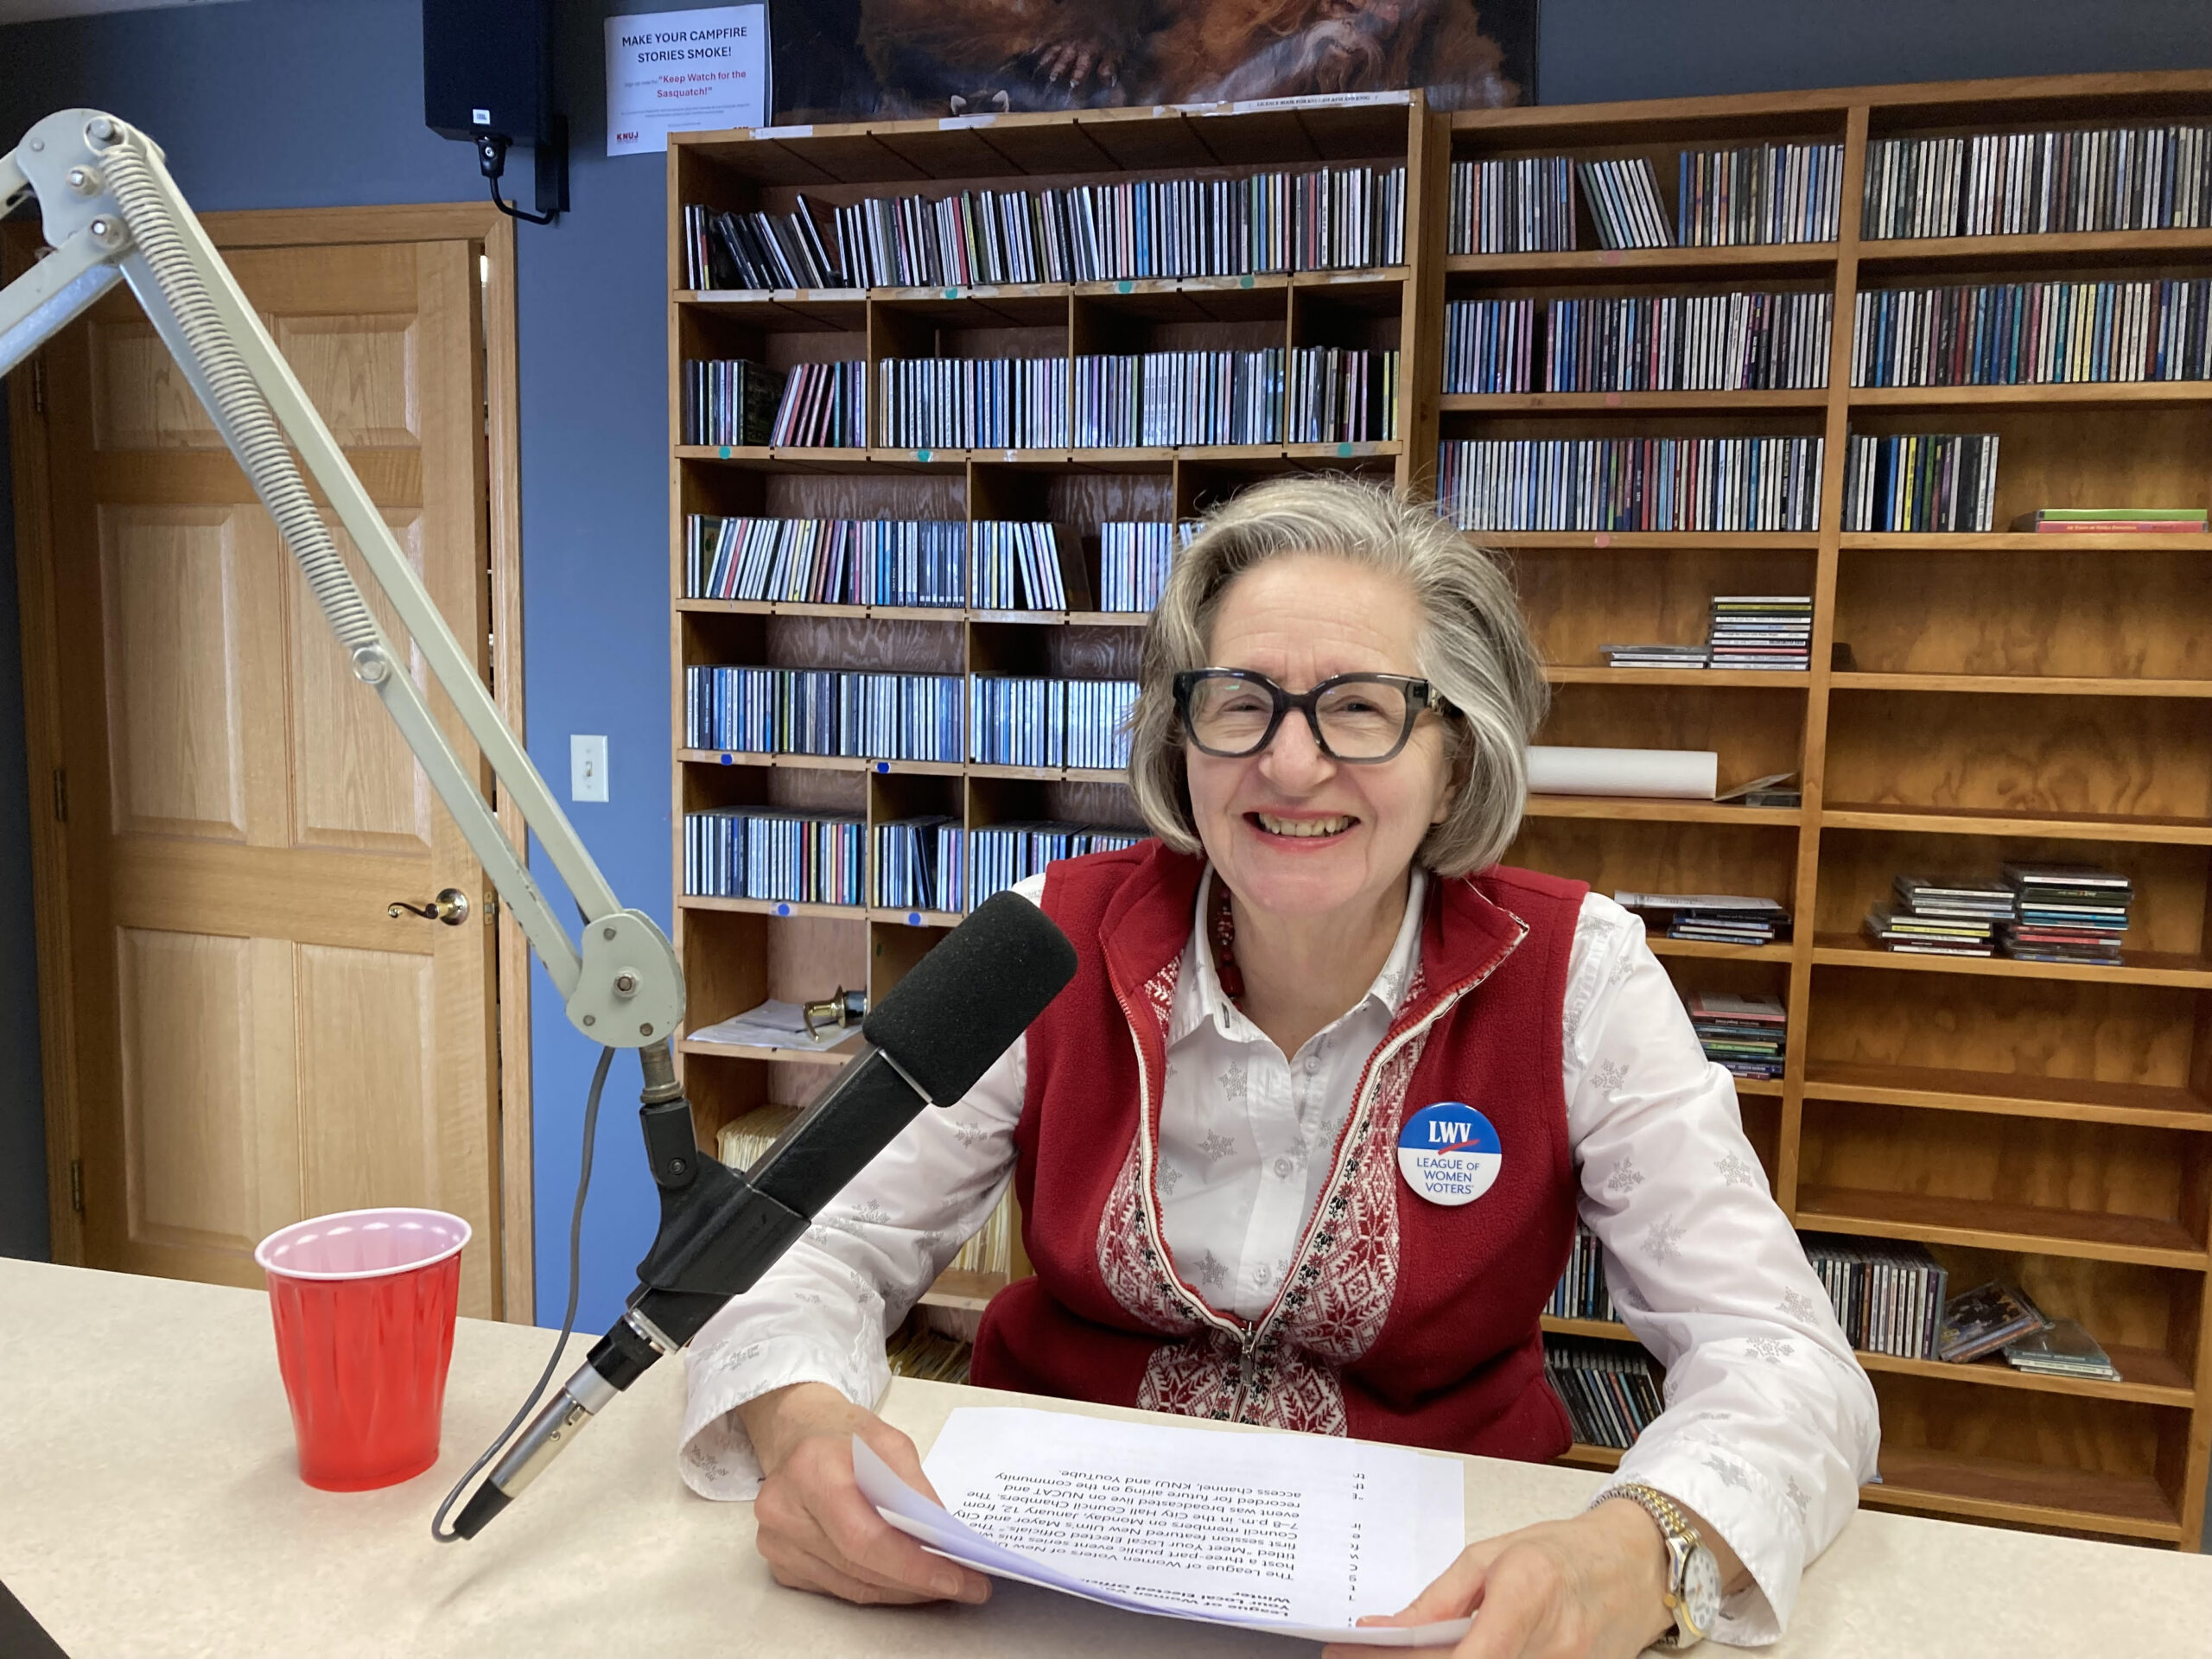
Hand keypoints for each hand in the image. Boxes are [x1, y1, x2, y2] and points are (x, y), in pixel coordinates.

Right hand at [737, 1381, 992, 1607]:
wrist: (798, 1434)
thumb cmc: (844, 1436)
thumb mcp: (889, 1442)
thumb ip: (914, 1489)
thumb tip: (942, 1539)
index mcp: (811, 1470)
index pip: (865, 1537)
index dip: (913, 1566)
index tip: (957, 1579)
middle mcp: (784, 1511)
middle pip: (859, 1568)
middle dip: (917, 1581)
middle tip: (963, 1586)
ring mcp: (776, 1542)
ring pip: (851, 1586)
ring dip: (901, 1590)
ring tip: (941, 1585)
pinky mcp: (780, 1562)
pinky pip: (838, 1588)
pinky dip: (877, 1587)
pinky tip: (904, 1581)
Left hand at [1322, 1500, 1676, 1658]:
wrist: (1636, 1566)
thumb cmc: (1561, 1552)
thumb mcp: (1490, 1556)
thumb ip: (1436, 1600)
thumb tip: (1380, 1629)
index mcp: (1526, 1592)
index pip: (1464, 1656)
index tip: (1356, 1656)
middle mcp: (1553, 1643)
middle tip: (1369, 1658)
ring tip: (1415, 1654)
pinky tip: (1456, 1656)